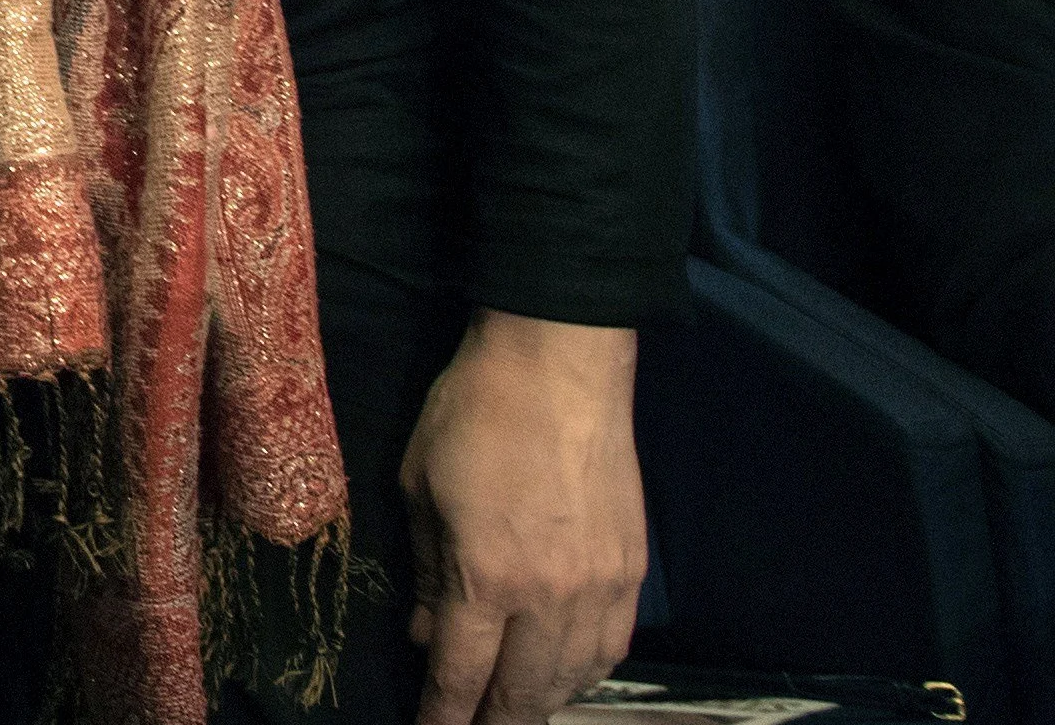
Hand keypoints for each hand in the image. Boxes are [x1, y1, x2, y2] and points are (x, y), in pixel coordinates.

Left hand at [402, 313, 645, 724]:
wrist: (561, 364)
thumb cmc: (473, 414)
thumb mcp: (419, 488)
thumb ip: (429, 572)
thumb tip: (428, 636)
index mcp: (488, 578)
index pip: (463, 675)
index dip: (445, 716)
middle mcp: (551, 597)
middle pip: (525, 691)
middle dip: (497, 722)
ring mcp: (602, 587)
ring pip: (575, 676)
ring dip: (543, 702)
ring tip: (515, 710)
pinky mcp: (634, 569)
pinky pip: (613, 646)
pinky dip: (586, 672)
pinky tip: (565, 675)